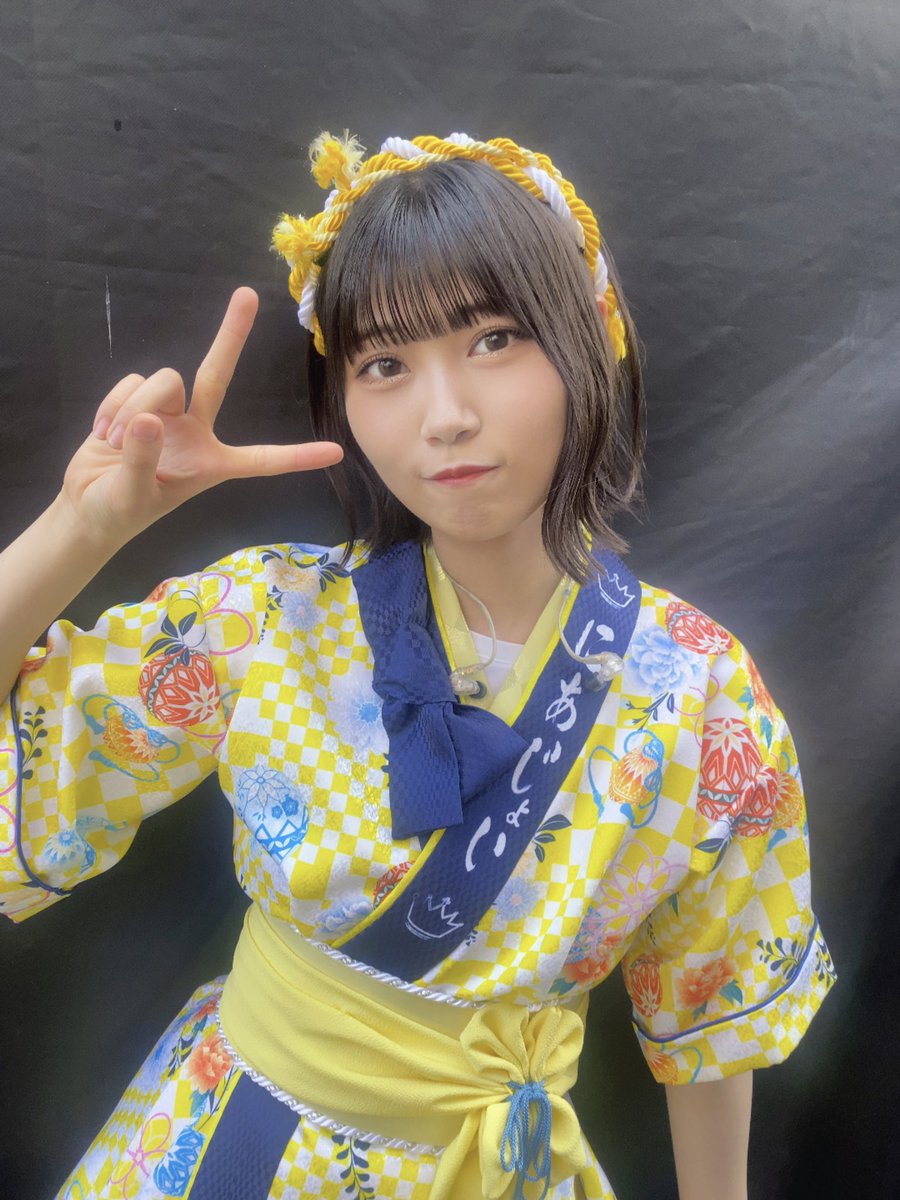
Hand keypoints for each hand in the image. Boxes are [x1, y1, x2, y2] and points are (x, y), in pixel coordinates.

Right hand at [57, 287, 342, 548]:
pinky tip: (105, 433)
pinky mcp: (137, 400)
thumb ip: (140, 460)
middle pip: (218, 376)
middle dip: (230, 335)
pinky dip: (112, 406)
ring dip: (131, 406)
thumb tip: (147, 419)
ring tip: (114, 442)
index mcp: (211, 465)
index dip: (297, 457)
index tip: (335, 453)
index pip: (261, 460)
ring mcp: (167, 413)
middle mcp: (196, 432)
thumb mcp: (130, 497)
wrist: (83, 504)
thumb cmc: (116, 511)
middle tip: (247, 294)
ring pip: (161, 380)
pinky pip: (130, 383)